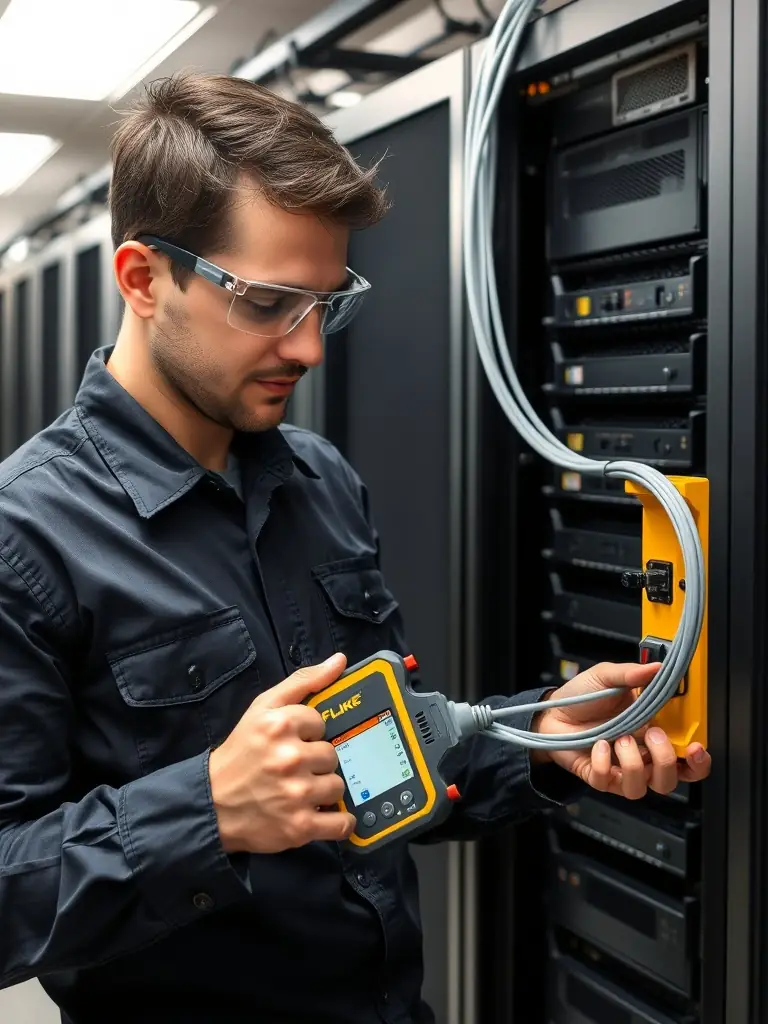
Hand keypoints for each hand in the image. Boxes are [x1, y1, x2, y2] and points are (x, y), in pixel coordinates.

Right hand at [209, 652, 356, 853]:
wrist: (212, 803)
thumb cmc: (240, 753)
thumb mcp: (263, 708)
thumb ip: (303, 681)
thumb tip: (339, 661)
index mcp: (281, 725)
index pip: (321, 723)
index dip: (310, 733)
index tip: (296, 741)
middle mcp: (290, 758)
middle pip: (331, 755)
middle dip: (317, 761)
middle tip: (297, 767)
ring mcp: (296, 794)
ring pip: (337, 786)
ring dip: (325, 790)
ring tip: (303, 790)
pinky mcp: (300, 826)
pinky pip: (340, 824)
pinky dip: (339, 823)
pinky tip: (328, 815)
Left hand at [531, 661, 711, 798]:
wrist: (550, 712)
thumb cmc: (582, 696)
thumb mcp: (606, 676)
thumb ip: (631, 673)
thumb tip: (656, 667)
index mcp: (651, 731)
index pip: (686, 757)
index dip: (698, 760)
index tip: (696, 747)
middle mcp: (640, 754)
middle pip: (670, 780)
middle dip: (666, 761)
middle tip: (653, 736)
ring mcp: (620, 768)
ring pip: (643, 787)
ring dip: (634, 763)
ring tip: (619, 739)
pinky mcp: (599, 777)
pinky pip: (609, 782)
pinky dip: (604, 764)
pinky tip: (598, 746)